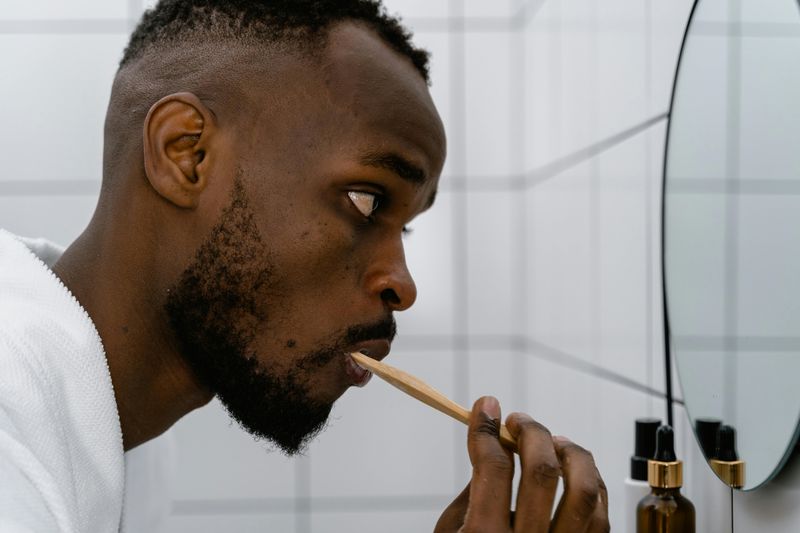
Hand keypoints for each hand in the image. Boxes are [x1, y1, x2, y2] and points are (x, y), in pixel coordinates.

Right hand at [434, 396, 608, 532]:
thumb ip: (473, 495)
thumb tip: (495, 448)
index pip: (492, 466)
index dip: (486, 428)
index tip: (485, 407)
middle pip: (542, 470)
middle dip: (530, 432)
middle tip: (517, 420)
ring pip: (584, 490)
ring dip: (570, 453)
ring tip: (554, 442)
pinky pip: (602, 516)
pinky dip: (592, 484)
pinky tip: (575, 473)